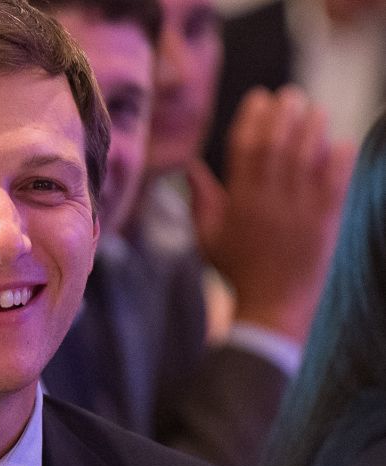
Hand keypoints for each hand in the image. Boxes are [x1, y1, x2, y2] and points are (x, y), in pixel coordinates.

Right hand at [190, 85, 355, 344]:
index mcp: (239, 201)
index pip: (245, 149)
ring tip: (315, 110)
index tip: (259, 98)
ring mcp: (299, 210)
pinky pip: (336, 183)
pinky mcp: (325, 221)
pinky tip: (340, 143)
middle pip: (278, 146)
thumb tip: (190, 166)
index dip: (252, 119)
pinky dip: (339, 160)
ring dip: (313, 130)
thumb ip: (201, 200)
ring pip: (307, 159)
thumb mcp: (208, 236)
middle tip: (290, 96)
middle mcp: (269, 200)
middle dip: (284, 115)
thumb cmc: (237, 268)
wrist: (273, 303)